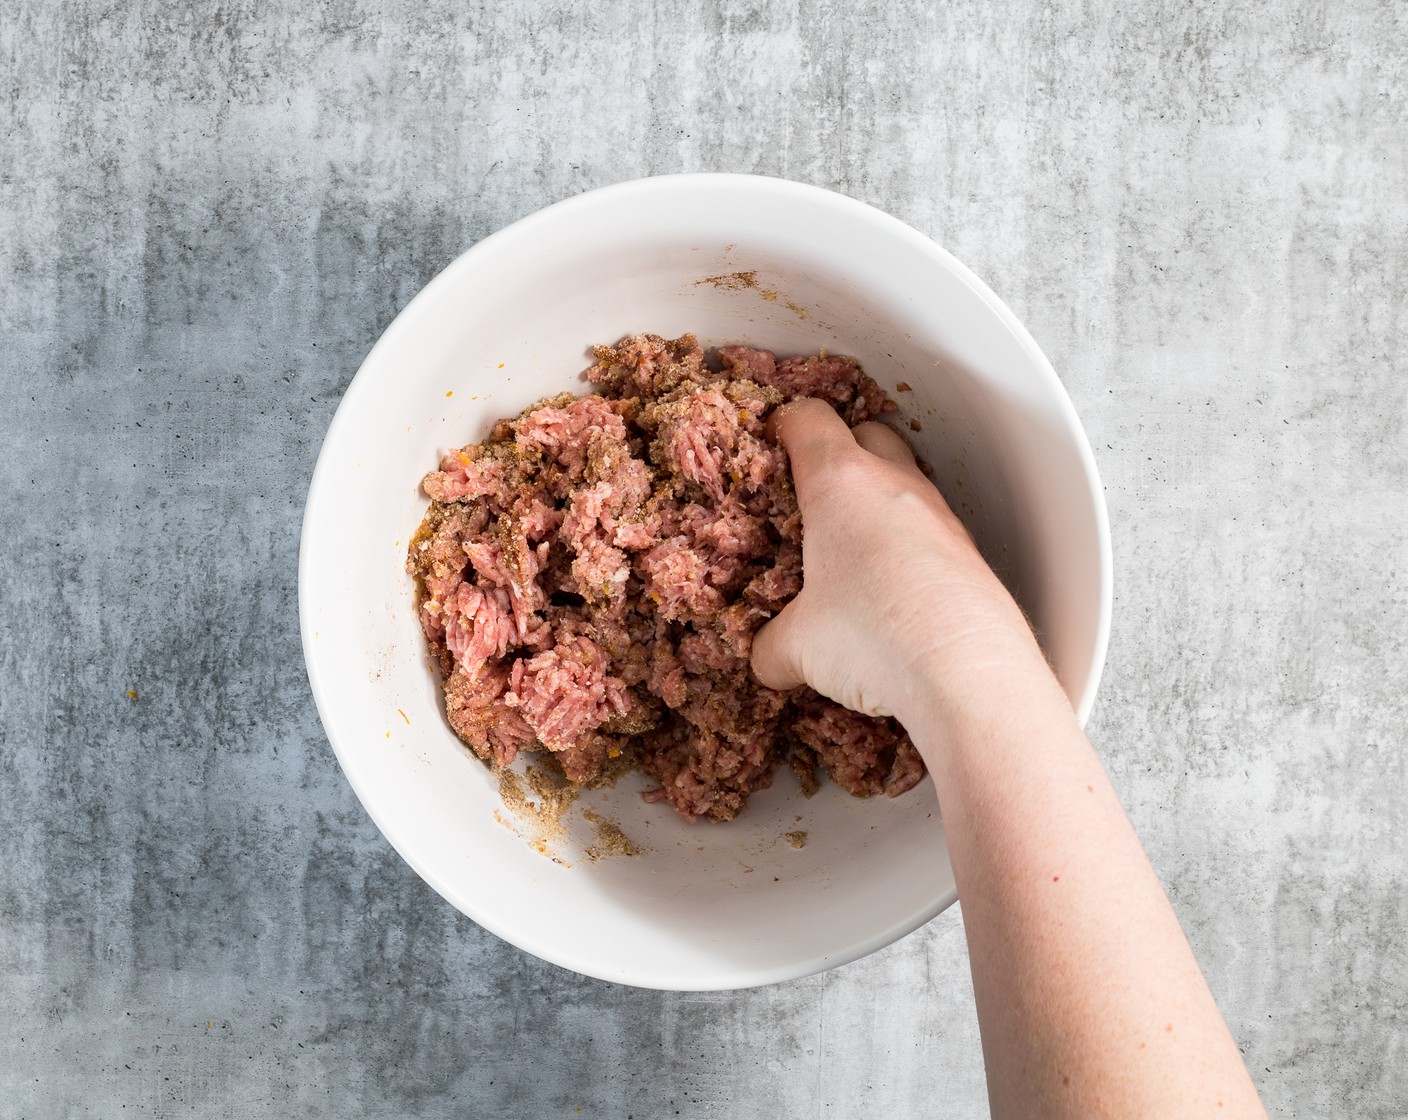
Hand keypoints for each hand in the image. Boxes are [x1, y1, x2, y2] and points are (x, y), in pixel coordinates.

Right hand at [750, 398, 1056, 733]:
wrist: (968, 675)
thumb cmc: (875, 637)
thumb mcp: (797, 647)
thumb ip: (772, 644)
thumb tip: (768, 658)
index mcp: (840, 484)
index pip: (809, 419)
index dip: (785, 425)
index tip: (772, 442)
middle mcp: (895, 486)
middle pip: (868, 434)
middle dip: (840, 451)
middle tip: (811, 495)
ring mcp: (940, 518)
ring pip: (905, 483)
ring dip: (878, 503)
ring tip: (852, 553)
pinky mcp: (970, 556)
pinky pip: (931, 532)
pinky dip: (909, 547)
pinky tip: (894, 593)